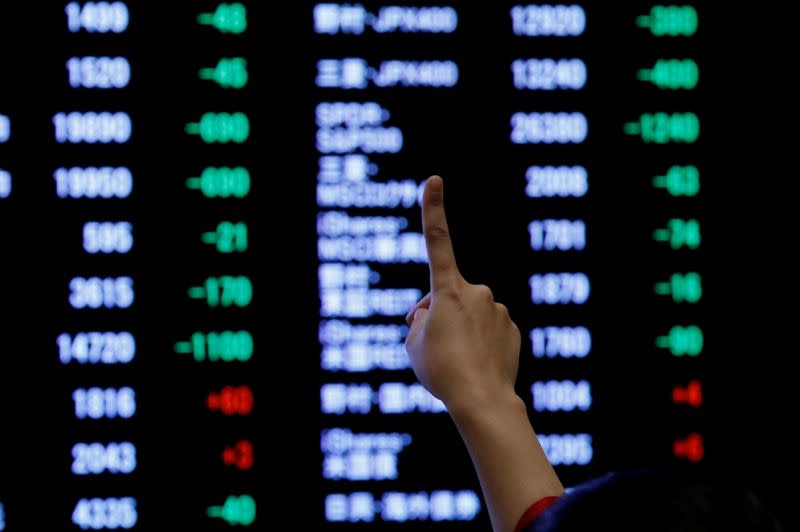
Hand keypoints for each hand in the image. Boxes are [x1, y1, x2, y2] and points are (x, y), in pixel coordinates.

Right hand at [405, 176, 521, 414]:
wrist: (481, 400)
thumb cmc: (440, 371)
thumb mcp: (412, 344)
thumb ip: (420, 321)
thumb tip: (434, 314)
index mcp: (447, 290)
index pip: (437, 242)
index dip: (433, 209)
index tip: (435, 180)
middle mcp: (477, 291)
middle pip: (448, 296)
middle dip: (438, 314)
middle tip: (436, 347)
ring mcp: (498, 309)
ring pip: (469, 315)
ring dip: (460, 330)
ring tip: (457, 360)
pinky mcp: (512, 327)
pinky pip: (489, 329)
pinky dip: (480, 342)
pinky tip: (476, 363)